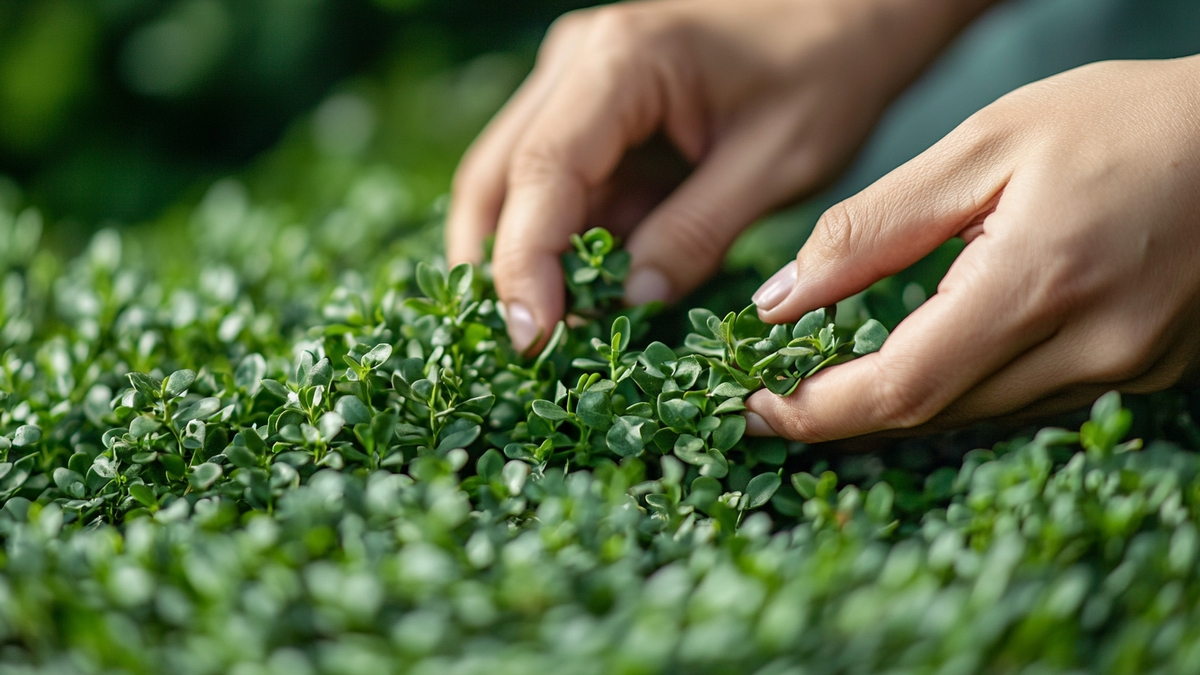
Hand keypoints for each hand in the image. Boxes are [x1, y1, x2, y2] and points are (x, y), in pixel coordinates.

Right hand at [447, 0, 990, 351]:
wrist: (847, 14)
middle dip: (503, 267)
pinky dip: (562, 243)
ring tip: (554, 334)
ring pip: (513, 184)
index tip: (534, 338)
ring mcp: (576, 82)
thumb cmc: (826, 72)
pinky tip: (584, 295)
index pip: (542, 170)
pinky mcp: (591, 110)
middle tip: (528, 349)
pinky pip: (556, 186)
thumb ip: (698, 233)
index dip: (525, 261)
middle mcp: (577, 61)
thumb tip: (631, 304)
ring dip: (527, 259)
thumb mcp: (778, 162)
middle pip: (498, 176)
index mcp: (622, 60)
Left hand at [746, 57, 1199, 440]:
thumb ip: (873, 230)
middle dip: (845, 414)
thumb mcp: (983, 146)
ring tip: (840, 376)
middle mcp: (1089, 346)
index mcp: (1038, 281)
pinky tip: (933, 359)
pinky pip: (1028, 404)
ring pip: (978, 419)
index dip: (817, 412)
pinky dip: (965, 392)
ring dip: (902, 406)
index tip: (755, 409)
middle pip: (933, 415)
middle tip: (781, 393)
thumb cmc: (1117, 119)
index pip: (901, 388)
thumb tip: (782, 300)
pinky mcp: (1145, 374)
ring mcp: (1126, 370)